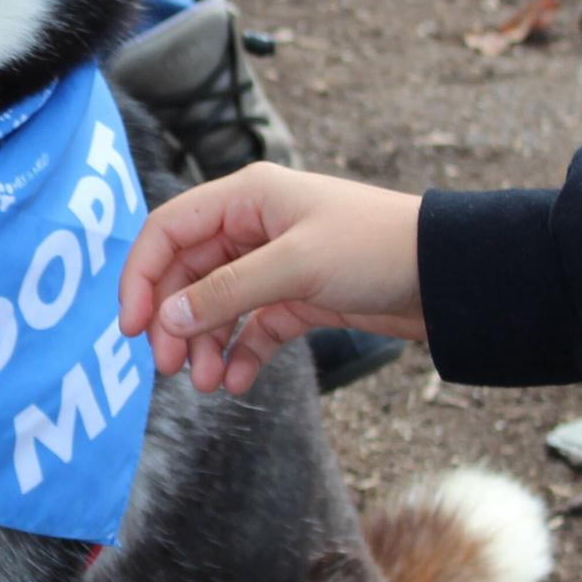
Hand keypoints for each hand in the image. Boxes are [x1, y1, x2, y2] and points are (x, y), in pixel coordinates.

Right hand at [118, 163, 426, 393]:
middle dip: (174, 321)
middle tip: (169, 367)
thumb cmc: (377, 247)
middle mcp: (254, 226)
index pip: (168, 230)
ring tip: (207, 383)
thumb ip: (227, 292)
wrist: (449, 275)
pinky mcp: (299, 296)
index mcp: (246, 198)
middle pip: (188, 274)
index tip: (133, 326)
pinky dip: (241, 354)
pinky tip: (236, 383)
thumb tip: (168, 318)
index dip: (142, 276)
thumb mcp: (295, 266)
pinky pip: (253, 327)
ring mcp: (275, 263)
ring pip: (217, 305)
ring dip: (205, 344)